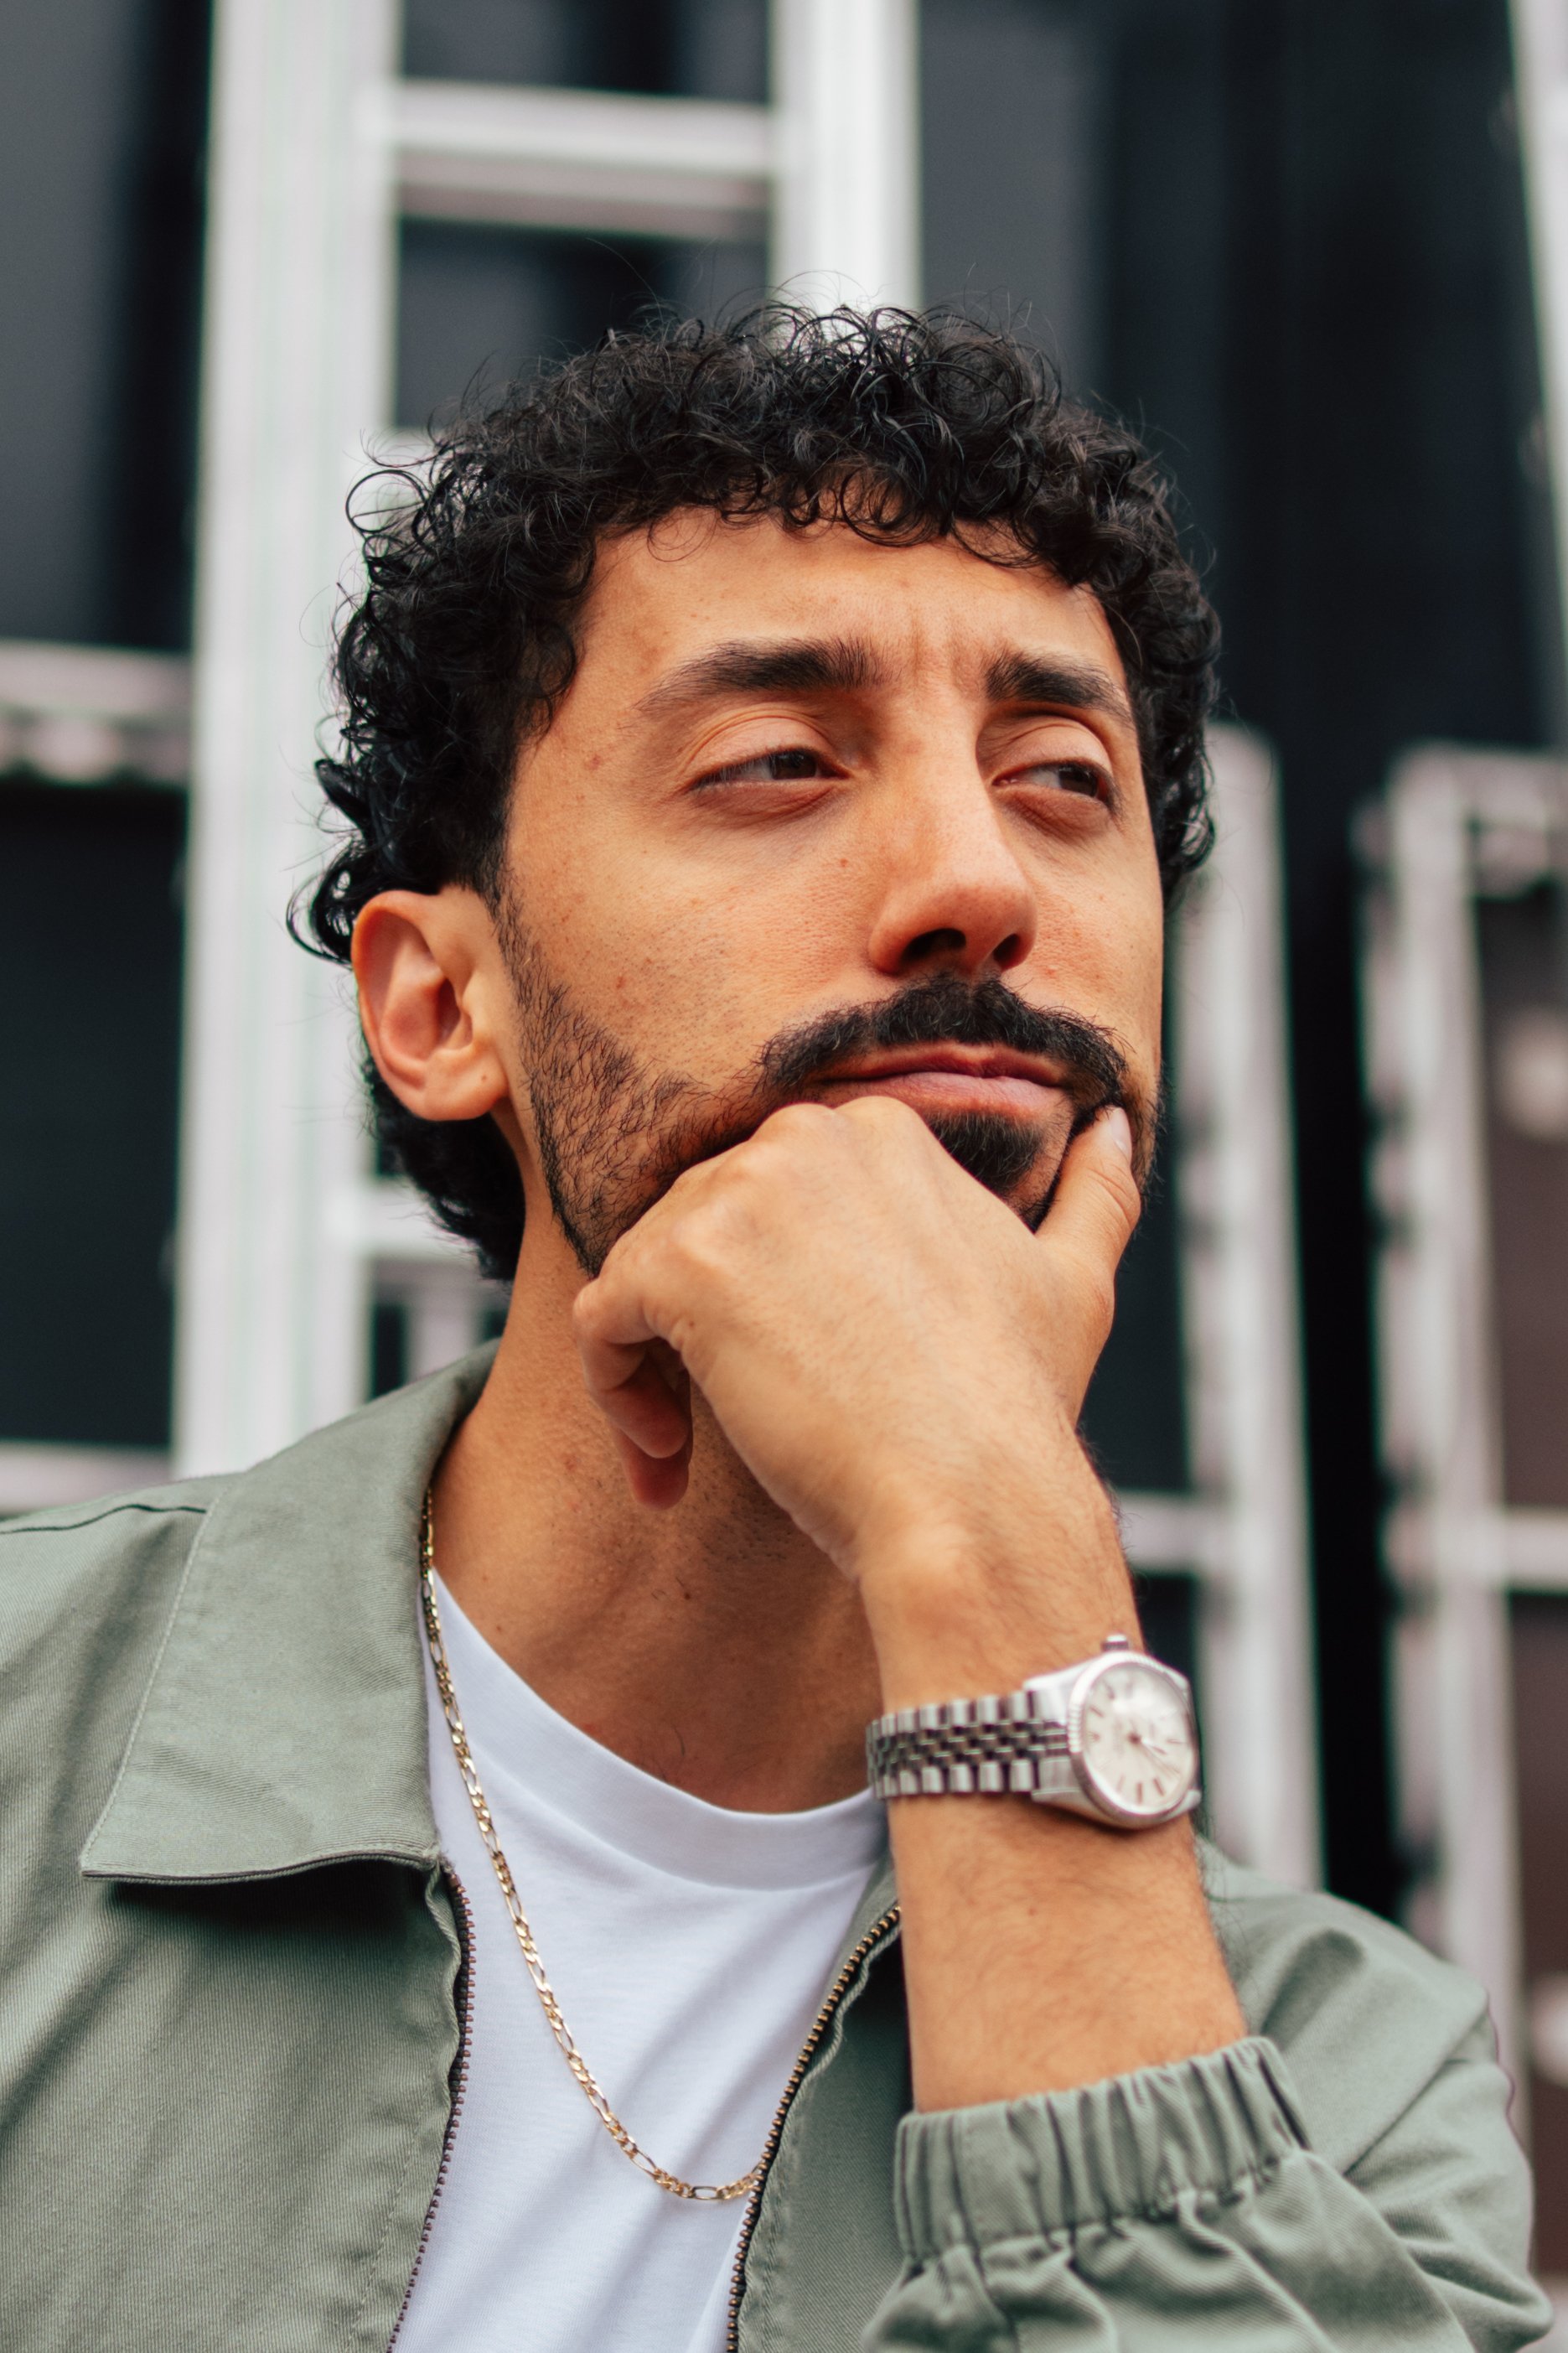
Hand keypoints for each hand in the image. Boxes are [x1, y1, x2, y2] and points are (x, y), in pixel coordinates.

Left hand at [572, 1097, 1140, 1614]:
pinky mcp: (683, 1264)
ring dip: (652, 1372)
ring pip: (642, 1272)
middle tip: (733, 1429)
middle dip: (700, 1333)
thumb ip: (1092, 1197)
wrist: (974, 1498)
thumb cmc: (1018, 1412)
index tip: (796, 1381)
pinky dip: (614, 1394)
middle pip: (696, 1230)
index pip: (766, 1201)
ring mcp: (742, 1193)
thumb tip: (1116, 1130)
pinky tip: (668, 1466)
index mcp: (881, 1131)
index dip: (765, 1299)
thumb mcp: (1072, 1285)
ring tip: (691, 1459)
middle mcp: (806, 1137)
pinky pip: (602, 1317)